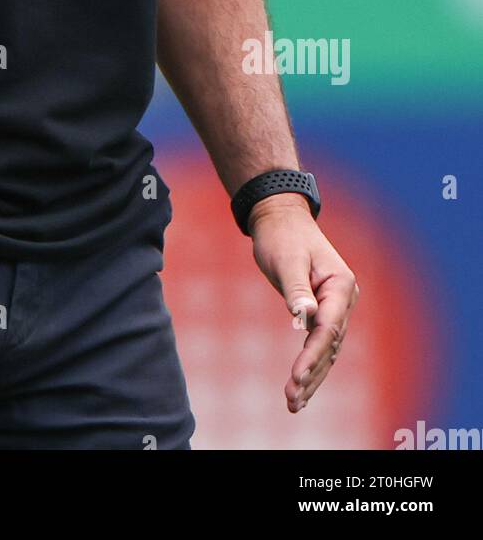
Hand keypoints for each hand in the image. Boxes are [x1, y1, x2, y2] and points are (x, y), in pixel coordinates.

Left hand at [248, 193, 359, 413]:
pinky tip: (300, 388)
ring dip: (312, 377)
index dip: (312, 355)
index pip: (329, 327)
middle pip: (330, 345)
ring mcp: (337, 308)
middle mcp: (344, 299)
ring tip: (293, 404)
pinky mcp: (324, 313)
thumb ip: (296, 288)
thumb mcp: (285, 259)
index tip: (296, 378)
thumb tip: (303, 316)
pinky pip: (319, 345)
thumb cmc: (282, 236)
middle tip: (291, 400)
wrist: (281, 220)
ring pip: (327, 351)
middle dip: (312, 374)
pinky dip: (310, 366)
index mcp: (341, 284)